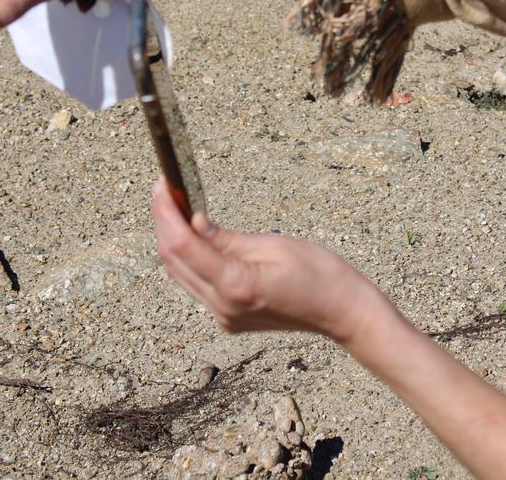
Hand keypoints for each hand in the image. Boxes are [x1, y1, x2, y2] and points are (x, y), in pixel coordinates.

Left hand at [151, 178, 386, 342]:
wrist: (343, 312)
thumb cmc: (321, 275)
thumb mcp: (274, 245)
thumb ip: (227, 239)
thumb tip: (192, 222)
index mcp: (236, 286)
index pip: (182, 246)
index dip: (166, 213)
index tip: (162, 186)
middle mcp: (223, 307)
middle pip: (173, 262)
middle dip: (163, 223)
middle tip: (164, 191)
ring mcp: (224, 317)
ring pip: (180, 276)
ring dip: (172, 242)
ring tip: (174, 208)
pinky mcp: (229, 319)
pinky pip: (196, 286)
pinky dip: (188, 260)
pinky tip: (193, 237)